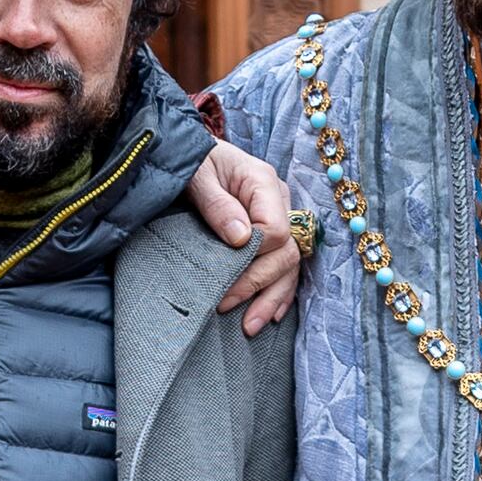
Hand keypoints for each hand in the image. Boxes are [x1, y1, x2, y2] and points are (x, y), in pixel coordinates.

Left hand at [194, 141, 305, 335]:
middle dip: (258, 285)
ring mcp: (280, 219)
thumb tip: (242, 238)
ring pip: (290, 266)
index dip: (255, 255)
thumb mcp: (197, 176)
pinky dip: (279, 293)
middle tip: (225, 306)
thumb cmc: (192, 161)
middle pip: (286, 253)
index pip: (276, 230)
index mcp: (264, 183)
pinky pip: (285, 267)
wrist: (191, 154)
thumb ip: (217, 205)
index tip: (224, 269)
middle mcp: (280, 202)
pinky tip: (271, 316)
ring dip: (272, 298)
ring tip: (250, 327)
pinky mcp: (273, 235)